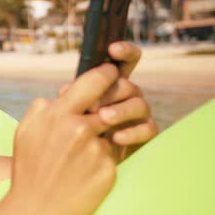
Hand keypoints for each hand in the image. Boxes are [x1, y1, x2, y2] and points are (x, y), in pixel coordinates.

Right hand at [0, 64, 119, 214]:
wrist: (37, 208)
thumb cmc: (29, 168)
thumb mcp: (25, 131)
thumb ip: (42, 108)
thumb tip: (59, 95)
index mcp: (58, 114)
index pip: (93, 81)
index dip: (106, 73)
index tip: (110, 72)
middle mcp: (79, 129)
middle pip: (110, 102)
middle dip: (114, 99)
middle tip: (111, 101)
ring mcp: (96, 150)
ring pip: (112, 128)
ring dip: (106, 133)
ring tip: (87, 145)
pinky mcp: (108, 170)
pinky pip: (113, 153)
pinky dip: (104, 156)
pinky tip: (88, 167)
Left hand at [59, 42, 157, 160]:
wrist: (78, 165)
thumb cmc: (70, 133)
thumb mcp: (66, 112)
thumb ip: (69, 97)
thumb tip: (66, 89)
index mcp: (109, 85)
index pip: (124, 62)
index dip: (124, 51)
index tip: (112, 49)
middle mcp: (126, 96)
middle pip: (128, 84)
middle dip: (111, 91)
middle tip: (92, 103)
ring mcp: (137, 114)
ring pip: (140, 103)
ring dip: (121, 110)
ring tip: (102, 119)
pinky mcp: (145, 134)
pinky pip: (148, 128)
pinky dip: (132, 132)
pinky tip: (115, 138)